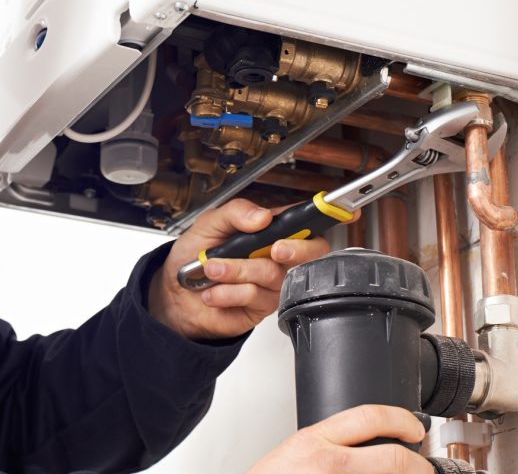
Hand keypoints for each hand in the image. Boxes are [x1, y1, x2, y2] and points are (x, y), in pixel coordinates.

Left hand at [148, 198, 329, 339]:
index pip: (304, 220)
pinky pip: (256, 297)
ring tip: (212, 269)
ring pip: (274, 274)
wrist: (174, 296)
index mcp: (268, 229)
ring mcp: (271, 283)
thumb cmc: (192, 256)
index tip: (344, 210)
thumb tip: (263, 216)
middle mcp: (275, 255)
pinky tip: (213, 291)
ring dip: (239, 271)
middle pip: (311, 252)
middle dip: (295, 249)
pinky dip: (229, 292)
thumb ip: (235, 213)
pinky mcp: (261, 307)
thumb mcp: (208, 224)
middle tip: (272, 248)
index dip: (329, 214)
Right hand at [247, 405, 432, 473]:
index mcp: (316, 440)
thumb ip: (326, 443)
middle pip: (394, 457)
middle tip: (423, 467)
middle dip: (419, 464)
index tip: (414, 428)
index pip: (370, 417)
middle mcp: (331, 465)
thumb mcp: (293, 451)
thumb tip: (365, 444)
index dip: (402, 420)